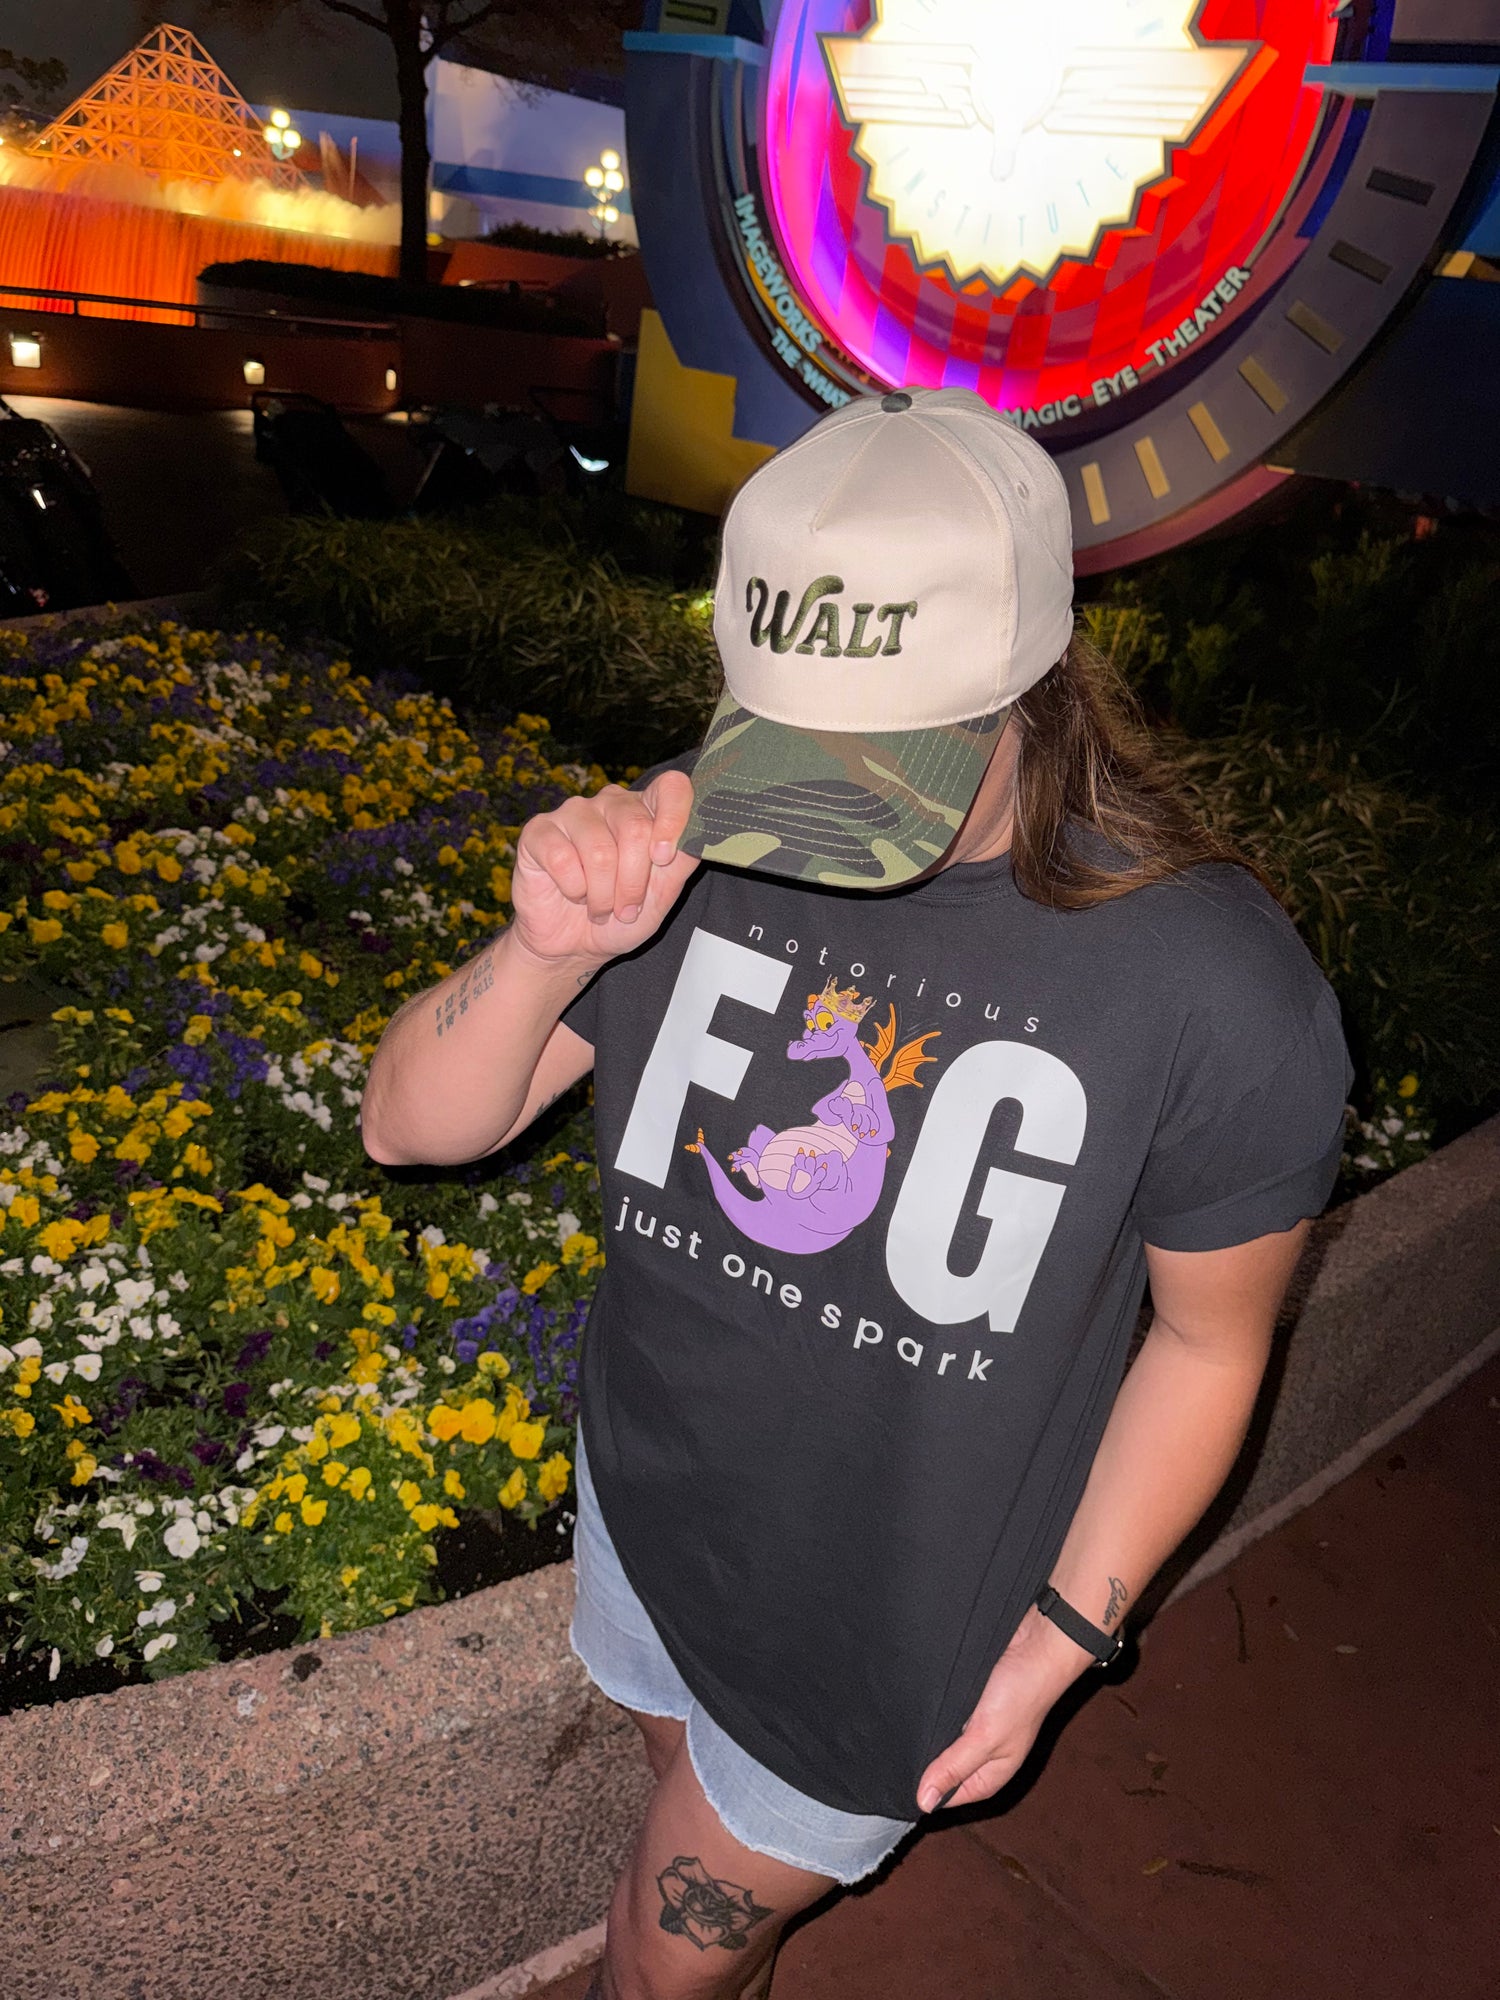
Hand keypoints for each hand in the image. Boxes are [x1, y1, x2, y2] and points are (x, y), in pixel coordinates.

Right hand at [511, 770, 698, 969]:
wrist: (574, 945)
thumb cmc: (620, 916)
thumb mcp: (663, 895)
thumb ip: (683, 860)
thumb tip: (702, 831)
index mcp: (646, 811)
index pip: (672, 787)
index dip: (673, 819)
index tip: (663, 859)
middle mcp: (610, 803)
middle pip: (634, 827)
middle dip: (634, 882)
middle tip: (625, 909)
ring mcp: (572, 813)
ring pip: (599, 850)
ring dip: (603, 895)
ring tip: (599, 908)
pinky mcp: (538, 832)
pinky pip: (562, 859)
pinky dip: (573, 890)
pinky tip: (572, 894)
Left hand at [915, 1606, 1092, 1811]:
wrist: (1037, 1642)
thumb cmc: (1021, 1693)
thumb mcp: (985, 1737)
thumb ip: (954, 1767)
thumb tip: (924, 1802)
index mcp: (991, 1775)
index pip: (949, 1795)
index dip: (925, 1790)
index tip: (896, 1781)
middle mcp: (983, 1754)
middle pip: (943, 1768)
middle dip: (922, 1761)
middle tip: (891, 1753)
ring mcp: (976, 1727)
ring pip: (941, 1740)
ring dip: (925, 1734)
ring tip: (898, 1729)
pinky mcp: (969, 1702)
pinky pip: (945, 1714)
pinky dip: (932, 1711)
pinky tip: (914, 1706)